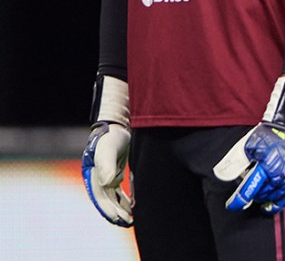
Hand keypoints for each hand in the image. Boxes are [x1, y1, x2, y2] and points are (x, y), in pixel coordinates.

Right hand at [81, 76, 132, 226]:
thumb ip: (107, 163)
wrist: (119, 121)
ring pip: (112, 196)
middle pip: (106, 198)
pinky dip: (123, 198)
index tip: (119, 219)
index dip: (108, 209)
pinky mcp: (115, 169)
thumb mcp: (110, 147)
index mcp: (93, 172)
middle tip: (128, 222)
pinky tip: (132, 205)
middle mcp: (98, 174)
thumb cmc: (114, 133)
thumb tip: (108, 183)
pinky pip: (118, 189)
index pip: (100, 196)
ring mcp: (106, 172)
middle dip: (115, 212)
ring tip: (130, 219)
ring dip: (119, 208)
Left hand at [213, 76, 284, 213]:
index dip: (238, 200)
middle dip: (251, 193)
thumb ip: (235, 163)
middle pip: (261, 194)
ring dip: (262, 197)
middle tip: (246, 188)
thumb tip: (223, 177)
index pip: (249, 189)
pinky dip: (278, 204)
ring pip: (272, 196)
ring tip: (256, 193)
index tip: (231, 205)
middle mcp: (280, 174)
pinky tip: (269, 207)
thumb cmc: (266, 135)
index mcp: (267, 166)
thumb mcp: (246, 146)